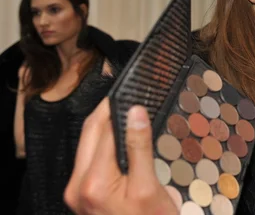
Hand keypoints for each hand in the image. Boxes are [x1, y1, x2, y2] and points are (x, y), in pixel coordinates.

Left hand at [64, 99, 177, 214]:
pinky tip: (119, 134)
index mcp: (93, 181)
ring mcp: (77, 191)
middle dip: (107, 110)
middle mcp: (77, 185)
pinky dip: (104, 142)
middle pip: (90, 133)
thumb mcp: (149, 186)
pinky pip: (91, 158)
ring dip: (105, 124)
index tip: (132, 89)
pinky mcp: (82, 194)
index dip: (118, 106)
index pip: (104, 130)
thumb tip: (135, 111)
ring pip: (88, 143)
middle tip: (128, 92)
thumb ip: (139, 147)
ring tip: (126, 109)